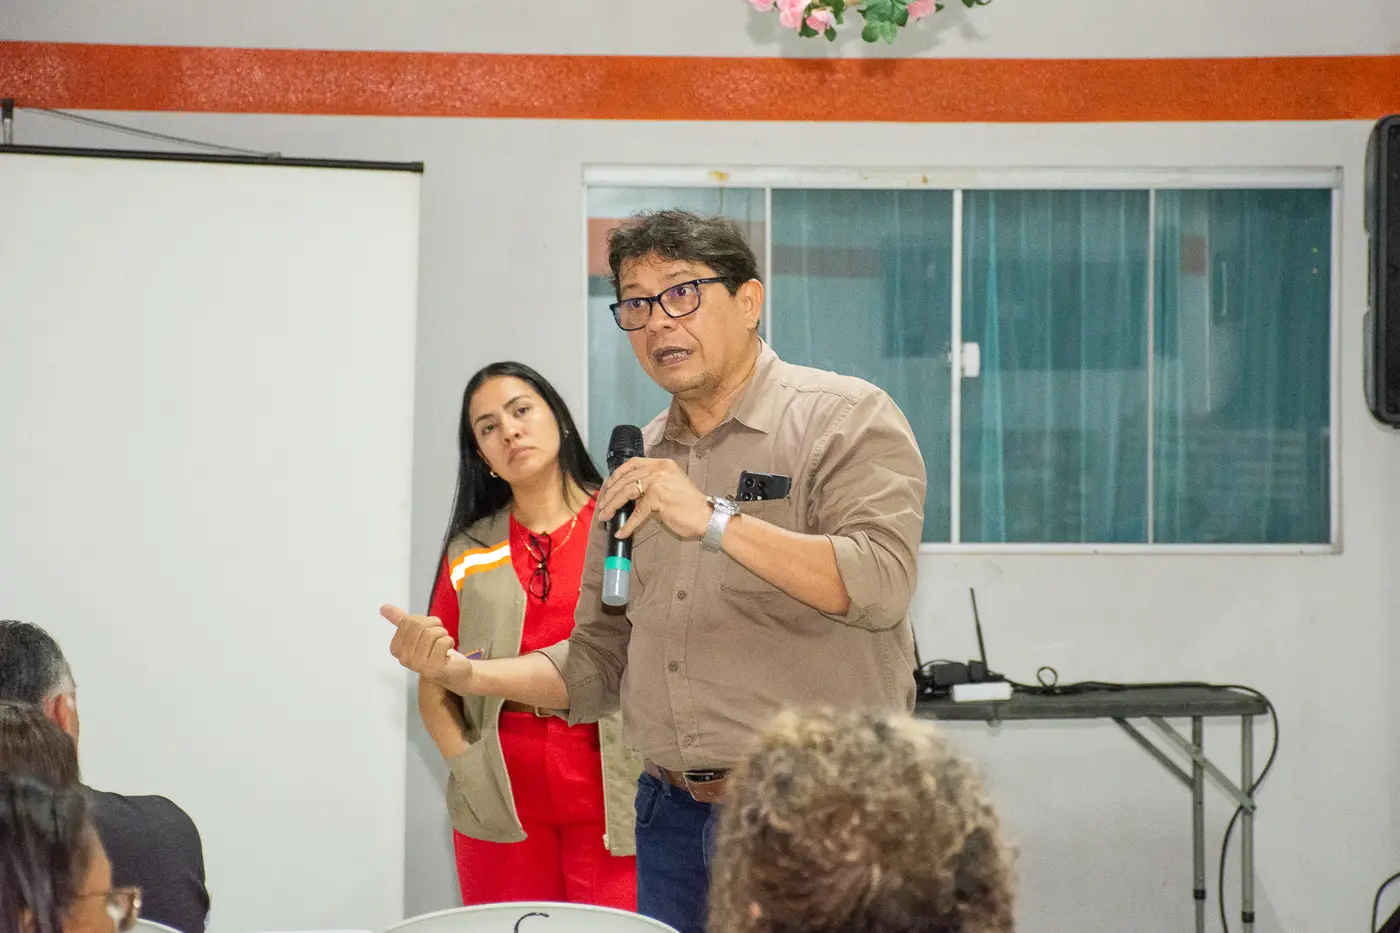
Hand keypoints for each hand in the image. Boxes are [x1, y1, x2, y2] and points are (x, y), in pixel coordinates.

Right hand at [382, 604, 472, 689]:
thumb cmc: (434, 649)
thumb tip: (383, 607)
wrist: (452, 670)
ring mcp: (417, 666)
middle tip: (439, 635)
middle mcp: (403, 659)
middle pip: (419, 626)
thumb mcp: (417, 632)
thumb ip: (400, 620)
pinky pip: (442, 643)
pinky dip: (449, 642)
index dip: (424, 621)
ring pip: (431, 633)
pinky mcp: (433, 670)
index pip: (409, 621)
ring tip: (444, 644)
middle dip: (435, 625)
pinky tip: (448, 651)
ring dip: (443, 634)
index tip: (430, 630)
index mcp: (396, 648)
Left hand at [596, 457, 712, 539]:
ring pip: (627, 493)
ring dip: (613, 506)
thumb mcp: (669, 486)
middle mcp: (659, 469)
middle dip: (610, 494)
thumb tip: (628, 495)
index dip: (617, 475)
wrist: (705, 515)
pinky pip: (637, 512)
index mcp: (662, 464)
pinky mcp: (658, 497)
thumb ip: (650, 485)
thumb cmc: (688, 504)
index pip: (632, 463)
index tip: (608, 486)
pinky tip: (622, 532)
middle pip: (626, 479)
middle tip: (602, 506)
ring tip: (605, 516)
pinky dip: (628, 524)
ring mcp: (658, 482)